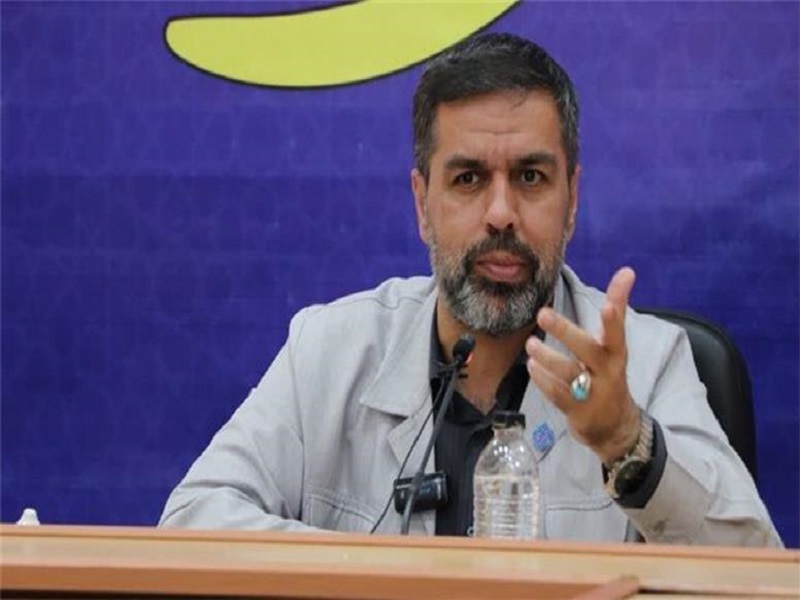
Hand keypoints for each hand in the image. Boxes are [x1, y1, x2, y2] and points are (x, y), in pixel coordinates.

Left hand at [526, 267, 640, 464]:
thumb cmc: (608, 375)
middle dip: (565, 331)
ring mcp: (594, 394)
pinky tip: (531, 367)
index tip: (609, 303)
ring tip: (530, 344)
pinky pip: (557, 393)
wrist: (616, 427)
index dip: (613, 317)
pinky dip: (542, 379)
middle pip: (587, 349)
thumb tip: (627, 271)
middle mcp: (607, 372)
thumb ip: (615, 310)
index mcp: (616, 353)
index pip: (616, 330)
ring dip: (546, 356)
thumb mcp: (613, 346)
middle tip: (542, 314)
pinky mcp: (579, 411)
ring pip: (568, 372)